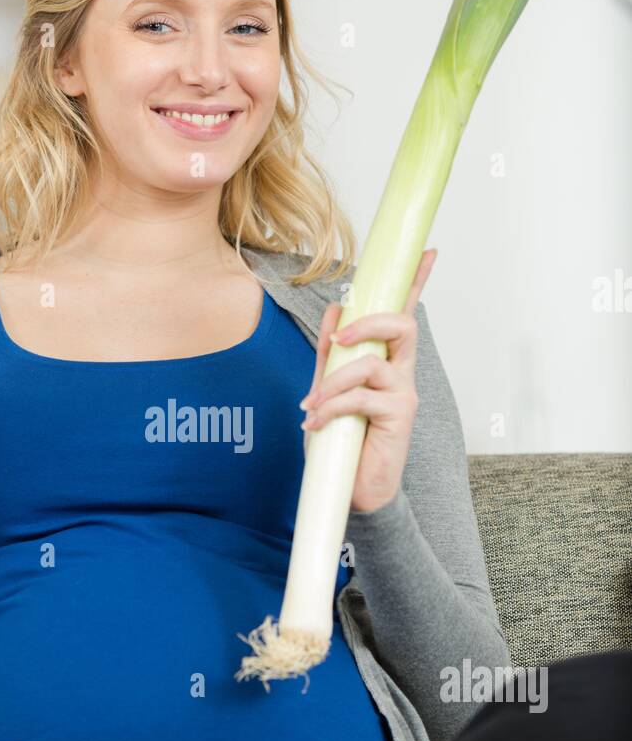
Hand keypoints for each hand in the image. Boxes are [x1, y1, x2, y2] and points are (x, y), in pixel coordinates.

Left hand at [299, 249, 437, 513]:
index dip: (416, 282)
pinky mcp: (398, 417)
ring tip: (312, 406)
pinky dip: (332, 408)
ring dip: (334, 382)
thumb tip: (335, 311)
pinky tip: (315, 424)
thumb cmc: (343, 441)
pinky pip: (362, 397)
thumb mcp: (328, 390)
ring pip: (372, 364)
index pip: (405, 315)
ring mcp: (403, 394)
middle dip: (367, 324)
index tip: (427, 251)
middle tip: (337, 341)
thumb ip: (332, 355)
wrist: (352, 489)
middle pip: (401, 326)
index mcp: (387, 362)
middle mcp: (401, 374)